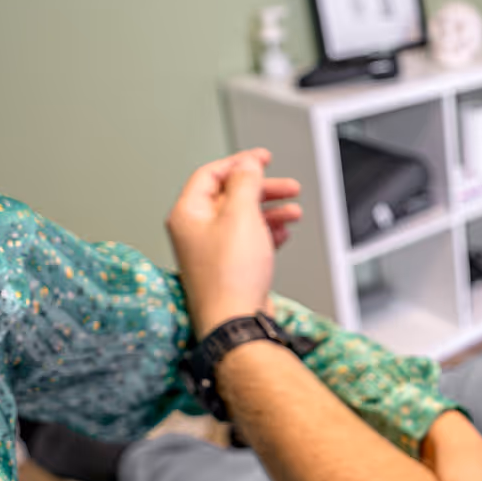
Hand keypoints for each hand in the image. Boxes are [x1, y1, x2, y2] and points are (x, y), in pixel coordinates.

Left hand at [165, 149, 303, 336]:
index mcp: (188, 214)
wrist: (235, 322)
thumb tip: (247, 165)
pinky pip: (247, 241)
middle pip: (229, 196)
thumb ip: (245, 183)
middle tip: (287, 186)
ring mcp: (209, 251)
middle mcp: (194, 231)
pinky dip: (266, 233)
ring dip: (269, 211)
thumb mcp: (241, 215)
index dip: (239, 162)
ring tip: (293, 211)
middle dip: (261, 189)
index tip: (263, 158)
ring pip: (242, 219)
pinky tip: (283, 234)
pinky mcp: (226, 268)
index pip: (211, 174)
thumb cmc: (230, 275)